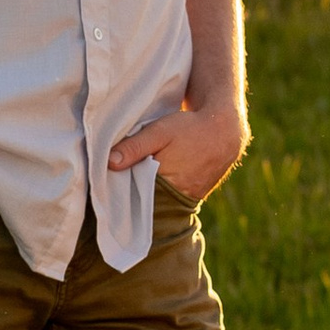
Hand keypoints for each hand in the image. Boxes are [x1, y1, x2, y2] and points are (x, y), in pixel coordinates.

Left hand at [107, 97, 247, 205]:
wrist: (224, 131)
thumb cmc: (191, 129)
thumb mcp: (160, 131)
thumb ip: (135, 147)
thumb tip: (109, 163)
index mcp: (164, 183)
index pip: (132, 195)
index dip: (119, 189)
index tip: (104, 183)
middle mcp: (176, 197)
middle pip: (144, 201)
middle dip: (130, 192)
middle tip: (114, 180)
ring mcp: (186, 199)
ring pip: (157, 200)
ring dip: (145, 192)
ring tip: (132, 179)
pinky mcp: (193, 196)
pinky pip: (170, 198)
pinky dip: (160, 191)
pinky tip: (151, 180)